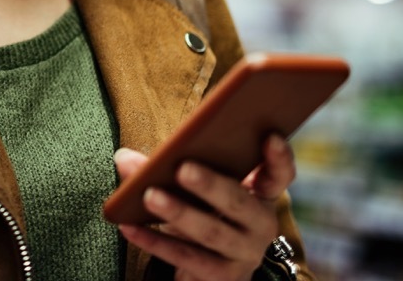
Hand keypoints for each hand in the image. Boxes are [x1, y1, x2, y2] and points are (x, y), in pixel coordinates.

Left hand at [114, 134, 295, 280]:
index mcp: (260, 195)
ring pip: (212, 232)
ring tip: (150, 195)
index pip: (278, 176)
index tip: (269, 136)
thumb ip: (163, 168)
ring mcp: (244, 254)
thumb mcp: (193, 190)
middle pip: (238, 203)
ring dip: (179, 213)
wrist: (209, 270)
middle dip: (211, 185)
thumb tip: (123, 157)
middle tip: (183, 168)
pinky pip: (186, 258)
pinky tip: (130, 227)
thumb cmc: (203, 214)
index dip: (278, 158)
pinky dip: (155, 242)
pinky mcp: (222, 277)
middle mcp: (260, 225)